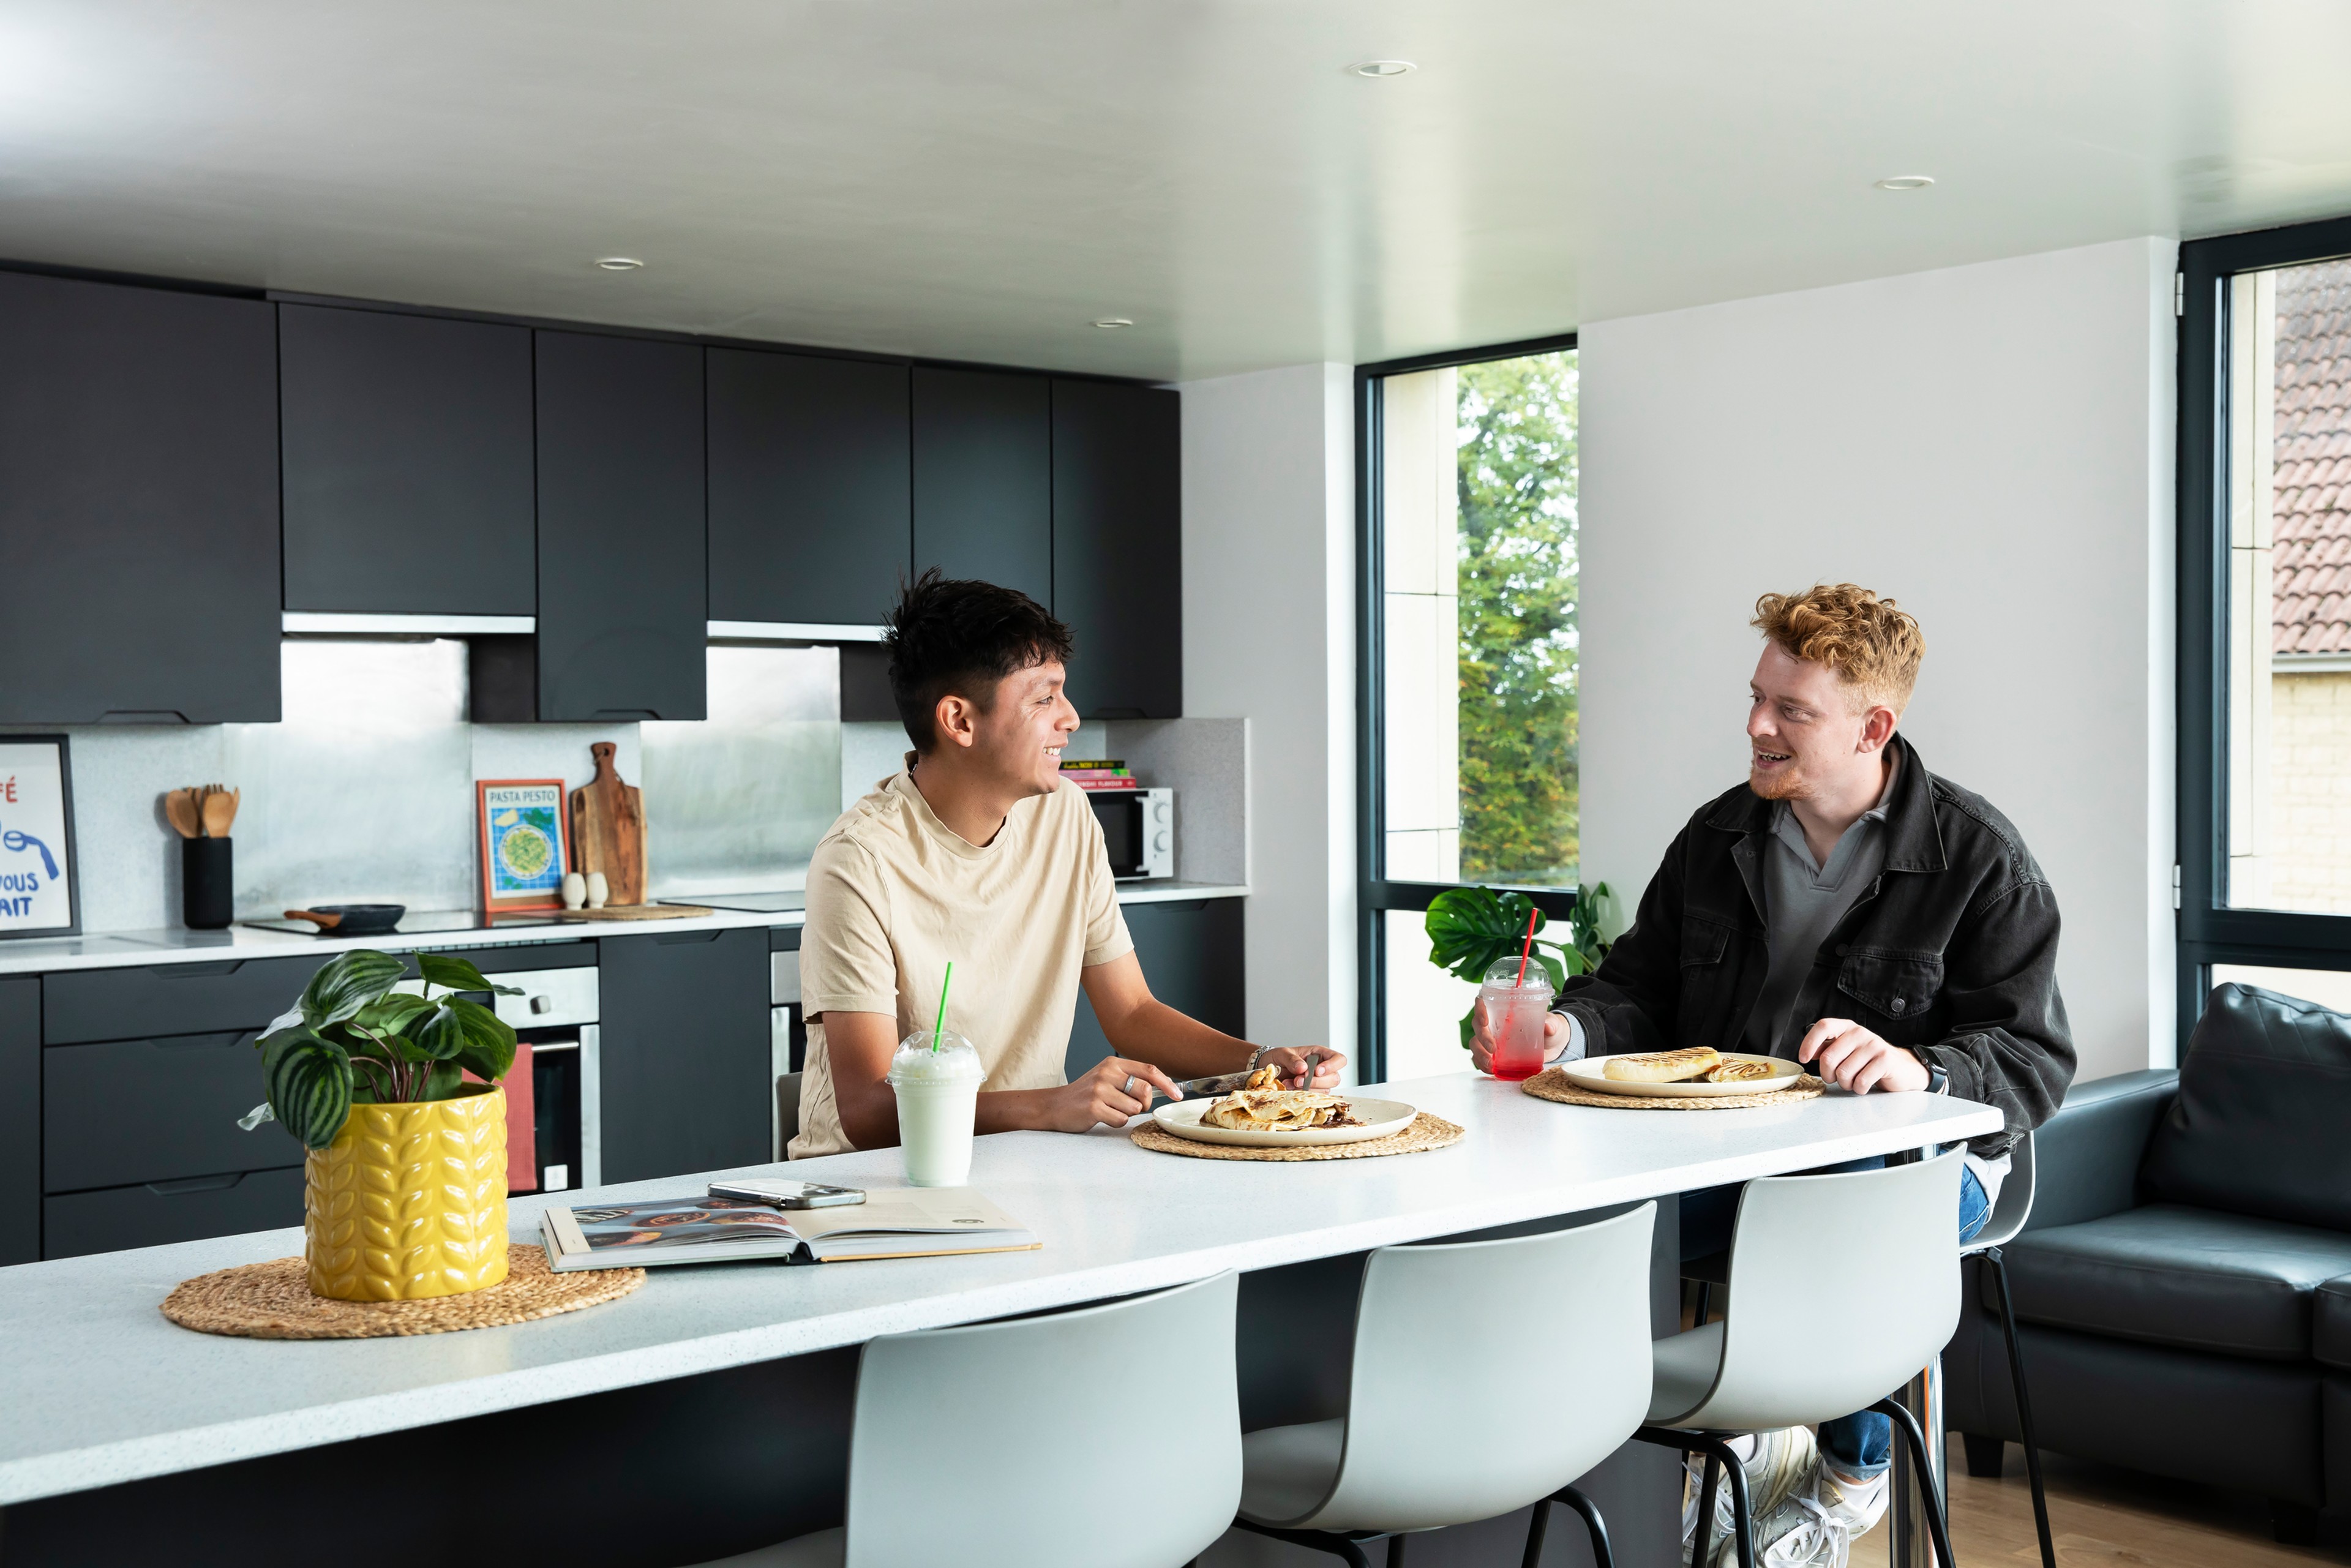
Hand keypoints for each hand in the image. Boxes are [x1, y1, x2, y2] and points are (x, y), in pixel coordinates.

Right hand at [1051, 1057, 1181, 1130]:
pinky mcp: (1093, 1107)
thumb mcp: (1108, 1078)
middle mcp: (1107, 1073)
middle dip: (1144, 1103)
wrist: (1056, 1105)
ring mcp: (1099, 1089)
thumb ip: (1131, 1079)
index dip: (1167, 1083)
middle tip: (1131, 1106)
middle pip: (1145, 1090)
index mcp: (1113, 1064)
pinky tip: (1103, 1117)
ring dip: (1127, 1114)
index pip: (1149, 1069)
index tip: (1178, 1095)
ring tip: (1110, 1110)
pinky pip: (1121, 1120)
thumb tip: (1163, 1087)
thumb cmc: (1086, 1094)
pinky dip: (1116, 1122)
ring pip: (1134, 1108)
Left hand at [1257, 1045, 1345, 1089]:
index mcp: (1320, 1054)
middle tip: (1297, 1080)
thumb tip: (1303, 1068)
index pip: (1339, 1060)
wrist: (1267, 1069)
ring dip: (1307, 1089)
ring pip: (1325, 1090)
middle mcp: (1323, 1069)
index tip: (1317, 1071)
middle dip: (1316, 1081)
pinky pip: (1314, 1098)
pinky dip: (1302, 1095)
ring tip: (1288, 1083)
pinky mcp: (1312, 1093)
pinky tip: (1290, 1089)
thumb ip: (1292, 1059)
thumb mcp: (1282, 1054)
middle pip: (1334, 1078)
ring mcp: (1319, 1083)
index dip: (1332, 1066)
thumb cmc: (1278, 1058)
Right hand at [1468, 1010, 1571, 1074]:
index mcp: (1503, 1008)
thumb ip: (1551, 1024)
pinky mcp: (1494, 1054)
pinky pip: (1480, 1058)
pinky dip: (1482, 1064)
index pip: (1483, 1003)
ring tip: (1490, 1064)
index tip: (1485, 1020)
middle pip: (1477, 1025)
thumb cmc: (1549, 1029)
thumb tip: (1548, 1027)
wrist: (1552, 1045)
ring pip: (1476, 1043)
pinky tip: (1491, 1070)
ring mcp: (1492, 1039)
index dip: (1479, 1010)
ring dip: (1479, 1054)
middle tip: (1492, 1049)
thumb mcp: (1553, 1024)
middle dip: (1482, 1037)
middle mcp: (1494, 1023)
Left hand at [1796, 1018, 1928, 1093]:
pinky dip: (1859, 1089)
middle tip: (1836, 1079)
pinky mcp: (1885, 1060)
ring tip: (1853, 1081)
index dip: (1809, 1043)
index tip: (1803, 1059)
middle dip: (1828, 1075)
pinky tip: (1865, 1085)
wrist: (1901, 1069)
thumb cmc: (1868, 1061)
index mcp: (1847, 1027)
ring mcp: (1874, 1045)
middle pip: (1829, 1058)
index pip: (1824, 1026)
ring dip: (1845, 1084)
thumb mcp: (1846, 1050)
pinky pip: (1860, 1081)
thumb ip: (1827, 1049)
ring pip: (1843, 1072)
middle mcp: (1859, 1032)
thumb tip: (1808, 1053)